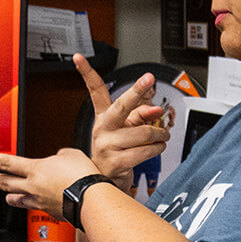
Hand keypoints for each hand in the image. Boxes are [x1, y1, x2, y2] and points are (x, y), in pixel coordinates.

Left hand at [0, 148, 99, 217]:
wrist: (91, 200)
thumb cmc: (82, 176)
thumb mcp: (71, 155)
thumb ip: (59, 156)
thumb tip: (58, 160)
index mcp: (34, 169)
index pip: (5, 162)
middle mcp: (32, 186)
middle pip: (4, 182)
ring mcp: (38, 201)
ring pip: (17, 198)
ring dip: (10, 196)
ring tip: (6, 197)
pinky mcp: (49, 212)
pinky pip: (35, 207)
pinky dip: (34, 204)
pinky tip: (38, 202)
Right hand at [74, 54, 169, 193]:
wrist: (104, 183)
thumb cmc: (117, 153)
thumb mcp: (126, 130)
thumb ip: (140, 116)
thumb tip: (156, 110)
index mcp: (103, 117)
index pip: (94, 91)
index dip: (86, 73)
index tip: (78, 58)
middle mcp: (102, 128)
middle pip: (121, 106)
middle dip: (136, 91)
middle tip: (148, 79)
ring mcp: (107, 145)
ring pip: (144, 132)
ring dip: (160, 134)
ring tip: (162, 136)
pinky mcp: (116, 161)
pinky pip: (146, 150)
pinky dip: (157, 148)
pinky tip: (157, 148)